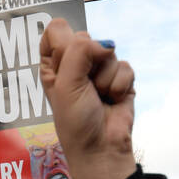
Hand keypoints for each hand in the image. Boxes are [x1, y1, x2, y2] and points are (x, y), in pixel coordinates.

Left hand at [39, 20, 135, 178]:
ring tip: (99, 98)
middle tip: (84, 87)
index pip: (55, 30)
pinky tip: (113, 100)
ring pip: (108, 52)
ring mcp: (99, 70)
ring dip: (104, 79)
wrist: (101, 148)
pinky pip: (125, 66)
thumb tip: (106, 43)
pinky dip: (120, 85)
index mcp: (53, 64)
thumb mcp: (65, 83)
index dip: (63, 43)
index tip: (64, 66)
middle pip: (85, 36)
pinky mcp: (120, 79)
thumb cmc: (75, 121)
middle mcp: (75, 64)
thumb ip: (79, 51)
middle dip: (87, 62)